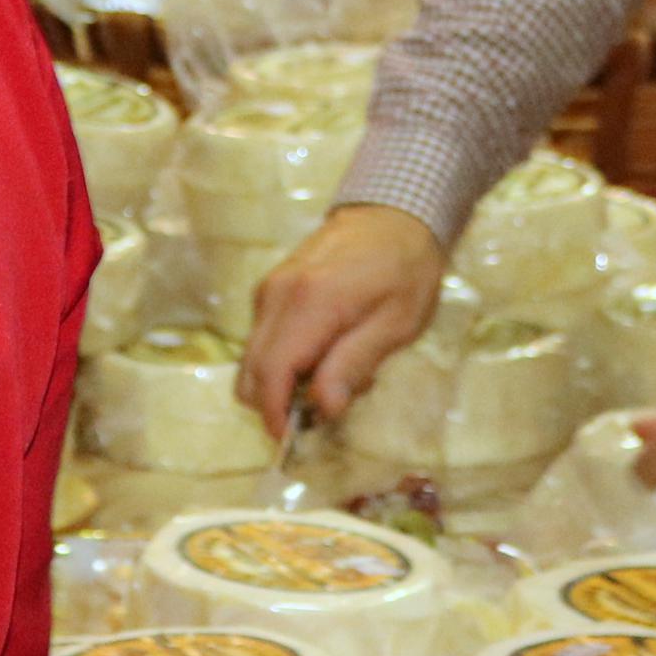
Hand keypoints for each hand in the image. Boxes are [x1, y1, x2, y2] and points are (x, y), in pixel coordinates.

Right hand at [241, 204, 448, 432]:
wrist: (393, 215)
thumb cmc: (405, 272)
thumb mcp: (396, 324)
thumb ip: (355, 364)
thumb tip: (323, 409)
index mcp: (309, 304)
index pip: (271, 373)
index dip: (274, 414)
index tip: (292, 440)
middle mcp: (277, 295)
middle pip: (250, 372)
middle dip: (276, 404)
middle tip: (326, 407)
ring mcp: (269, 290)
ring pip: (253, 358)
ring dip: (281, 383)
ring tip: (333, 375)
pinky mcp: (271, 290)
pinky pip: (263, 340)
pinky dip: (283, 360)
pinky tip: (323, 352)